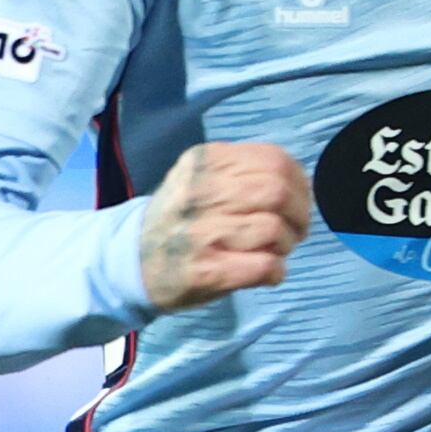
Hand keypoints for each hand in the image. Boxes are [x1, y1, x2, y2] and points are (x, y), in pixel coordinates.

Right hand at [139, 141, 312, 313]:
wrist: (131, 259)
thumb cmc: (179, 217)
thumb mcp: (201, 178)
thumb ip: (244, 173)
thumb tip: (300, 185)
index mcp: (205, 161)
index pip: (274, 160)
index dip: (299, 183)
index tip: (299, 200)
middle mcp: (201, 192)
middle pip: (277, 192)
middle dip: (299, 214)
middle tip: (294, 230)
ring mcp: (201, 232)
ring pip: (274, 229)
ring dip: (286, 244)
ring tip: (274, 251)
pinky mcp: (205, 270)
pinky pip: (264, 265)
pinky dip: (276, 270)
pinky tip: (267, 271)